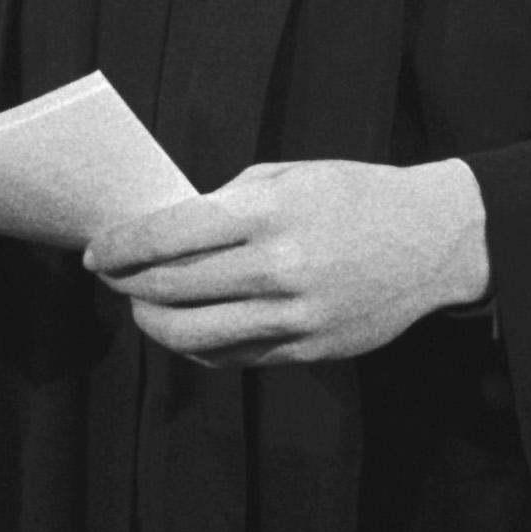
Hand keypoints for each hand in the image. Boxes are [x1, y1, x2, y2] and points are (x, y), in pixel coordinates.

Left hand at [87, 156, 488, 366]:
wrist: (433, 240)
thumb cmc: (356, 195)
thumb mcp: (292, 175)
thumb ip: (229, 201)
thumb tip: (167, 233)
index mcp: (270, 212)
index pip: (169, 235)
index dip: (120, 247)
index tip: (97, 251)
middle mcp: (279, 267)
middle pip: (169, 289)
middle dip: (126, 285)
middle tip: (112, 277)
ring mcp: (293, 316)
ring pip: (191, 334)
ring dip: (152, 322)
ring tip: (143, 307)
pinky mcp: (306, 350)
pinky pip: (230, 356)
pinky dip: (195, 344)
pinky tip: (186, 327)